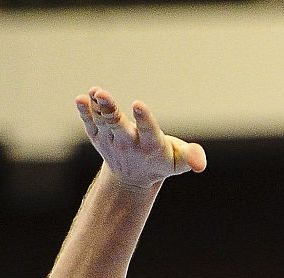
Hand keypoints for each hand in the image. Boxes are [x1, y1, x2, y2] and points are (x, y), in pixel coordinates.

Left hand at [74, 88, 204, 188]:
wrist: (131, 178)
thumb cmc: (161, 161)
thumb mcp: (180, 163)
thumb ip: (192, 158)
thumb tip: (200, 165)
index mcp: (151, 146)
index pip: (148, 131)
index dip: (143, 118)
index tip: (138, 105)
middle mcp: (129, 144)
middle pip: (118, 126)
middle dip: (111, 110)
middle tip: (103, 95)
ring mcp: (110, 140)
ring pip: (103, 122)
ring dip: (97, 107)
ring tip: (95, 92)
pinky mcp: (98, 136)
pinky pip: (90, 123)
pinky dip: (85, 112)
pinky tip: (83, 98)